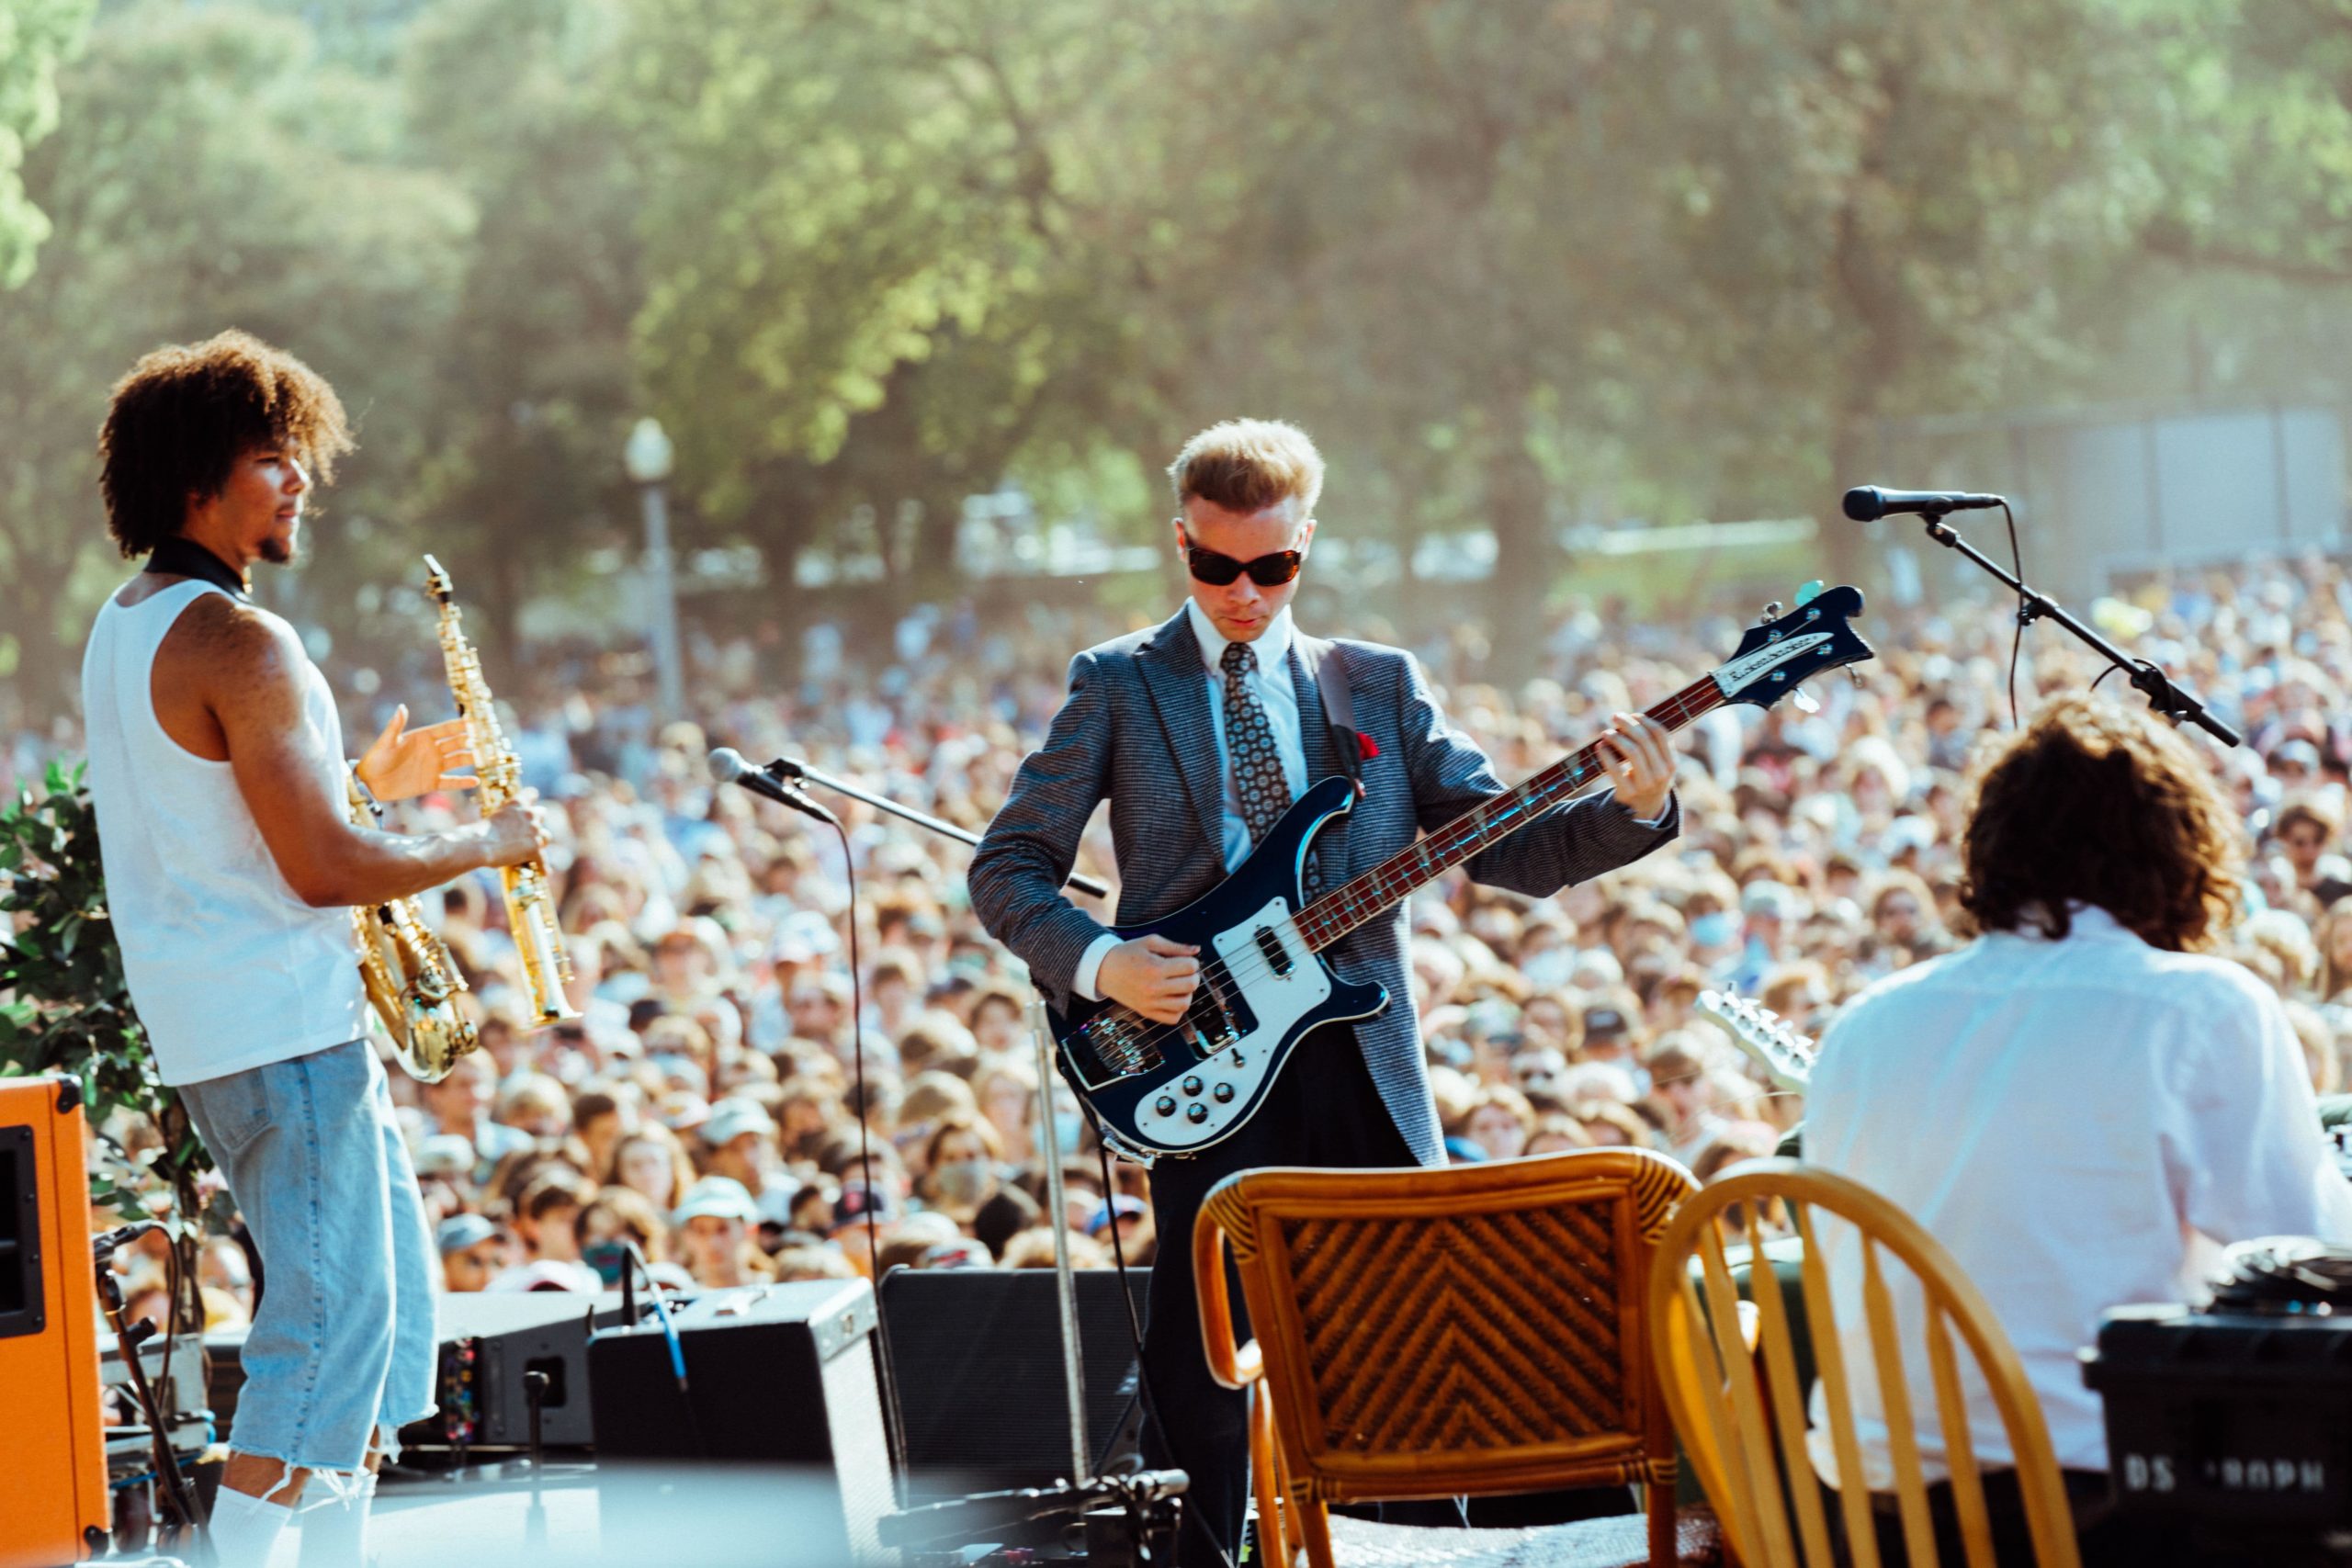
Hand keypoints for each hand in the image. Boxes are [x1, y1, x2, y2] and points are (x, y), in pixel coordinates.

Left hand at [356, 705, 474, 802]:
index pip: (446, 729)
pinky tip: (475, 781)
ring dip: (470, 758)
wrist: (370, 783)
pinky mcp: (432, 782)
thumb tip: (401, 707)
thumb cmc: (375, 759)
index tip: (473, 722)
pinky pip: (451, 782)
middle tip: (484, 739)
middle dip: (470, 740)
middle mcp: (431, 750)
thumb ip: (395, 726)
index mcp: (422, 737)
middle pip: (456, 743)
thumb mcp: (385, 742)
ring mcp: (433, 767)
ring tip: (483, 757)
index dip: (459, 726)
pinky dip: (463, 782)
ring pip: (457, 760)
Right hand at [482, 791, 550, 868]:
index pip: (532, 793)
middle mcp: (529, 814)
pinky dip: (543, 866)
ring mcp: (534, 831)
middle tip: (531, 828)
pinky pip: (543, 859)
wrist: (479, 844)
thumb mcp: (493, 816)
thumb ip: (506, 817)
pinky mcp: (535, 848)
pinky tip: (544, 872)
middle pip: (542, 813)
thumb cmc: (480, 831)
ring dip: (541, 841)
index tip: (531, 802)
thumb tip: (507, 826)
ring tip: (537, 848)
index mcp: (518, 802)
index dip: (531, 798)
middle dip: (537, 820)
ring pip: (547, 836)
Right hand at [1097, 933, 1200, 1024]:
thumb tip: (1197, 950)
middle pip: (1191, 985)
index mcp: (1155, 968)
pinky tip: (1172, 998)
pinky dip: (1177, 1009)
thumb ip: (1176, 947)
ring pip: (1185, 1004)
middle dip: (1193, 976)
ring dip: (1187, 993)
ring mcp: (1150, 1003)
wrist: (1103, 969)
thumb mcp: (1150, 942)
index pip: (1190, 967)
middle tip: (1184, 972)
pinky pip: (1173, 1019)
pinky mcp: (1146, 1013)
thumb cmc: (1127, 953)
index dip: (1192, 962)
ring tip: (1179, 985)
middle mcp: (1153, 988)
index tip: (1185, 961)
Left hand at [1598, 712, 1674, 821]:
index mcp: (1671, 764)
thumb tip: (1633, 718)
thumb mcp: (1660, 765)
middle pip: (1644, 740)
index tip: (1633, 714)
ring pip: (1631, 752)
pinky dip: (1606, 755)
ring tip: (1606, 732)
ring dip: (1616, 738)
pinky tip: (1600, 747)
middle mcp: (1661, 774)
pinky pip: (1615, 769)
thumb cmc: (1650, 779)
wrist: (1644, 811)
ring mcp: (1645, 784)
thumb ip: (1654, 746)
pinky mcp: (1628, 792)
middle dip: (1628, 724)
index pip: (1661, 735)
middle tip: (1615, 716)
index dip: (1645, 721)